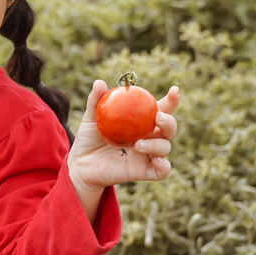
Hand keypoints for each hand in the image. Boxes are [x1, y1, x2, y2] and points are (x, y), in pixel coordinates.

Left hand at [68, 80, 179, 203]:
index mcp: (141, 121)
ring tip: (138, 144)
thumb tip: (99, 82)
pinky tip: (157, 161)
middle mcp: (148, 137)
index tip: (174, 90)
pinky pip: (162, 171)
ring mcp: (147, 154)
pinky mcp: (144, 171)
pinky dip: (164, 166)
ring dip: (156, 144)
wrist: (81, 163)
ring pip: (165, 148)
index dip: (171, 101)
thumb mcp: (90, 117)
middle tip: (157, 117)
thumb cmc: (89, 137)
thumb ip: (96, 100)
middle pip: (169, 128)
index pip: (161, 109)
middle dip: (169, 121)